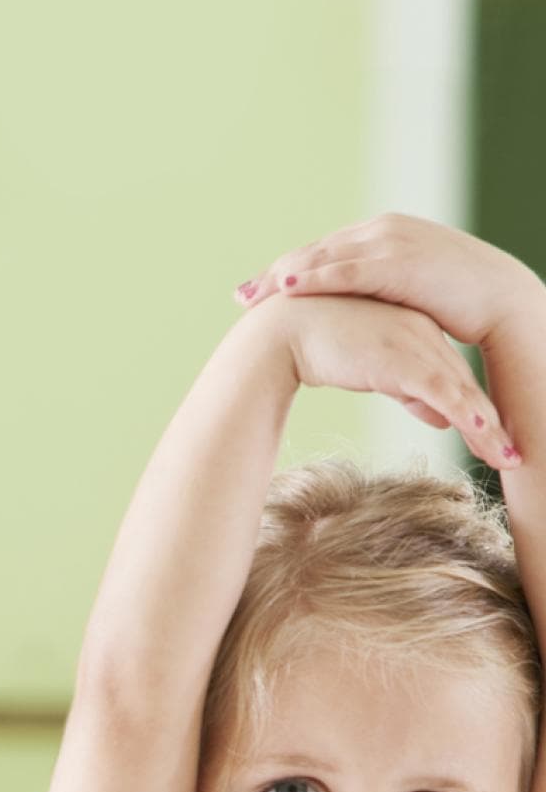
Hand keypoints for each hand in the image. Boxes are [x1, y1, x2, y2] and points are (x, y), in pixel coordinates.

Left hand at [235, 214, 545, 351]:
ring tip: (251, 296)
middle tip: (240, 297)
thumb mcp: (407, 290)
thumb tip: (352, 311)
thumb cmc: (458, 301)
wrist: (501, 299)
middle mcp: (380, 230)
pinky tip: (286, 288)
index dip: (286, 271)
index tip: (255, 291)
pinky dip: (313, 277)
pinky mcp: (396, 262)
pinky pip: (345, 270)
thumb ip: (377, 291)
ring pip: (322, 257)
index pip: (321, 251)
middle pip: (312, 251)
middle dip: (273, 275)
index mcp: (381, 234)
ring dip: (283, 276)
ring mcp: (388, 242)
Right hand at [253, 293, 518, 470]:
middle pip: (466, 387)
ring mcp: (415, 345)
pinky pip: (441, 390)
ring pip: (461, 393)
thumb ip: (408, 390)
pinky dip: (464, 412)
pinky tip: (481, 432)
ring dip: (486, 430)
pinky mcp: (402, 359)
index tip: (493, 439)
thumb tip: (441, 416)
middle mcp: (424, 334)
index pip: (454, 377)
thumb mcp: (372, 371)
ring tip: (506, 459)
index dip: (476, 410)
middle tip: (511, 457)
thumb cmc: (317, 348)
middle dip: (491, 426)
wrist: (281, 334)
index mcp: (418, 332)